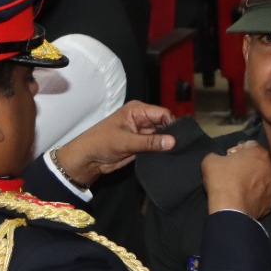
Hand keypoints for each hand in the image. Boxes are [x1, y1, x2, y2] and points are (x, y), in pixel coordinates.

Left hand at [53, 101, 177, 186]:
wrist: (88, 160)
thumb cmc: (101, 143)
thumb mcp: (126, 141)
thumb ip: (150, 142)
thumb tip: (173, 141)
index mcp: (137, 110)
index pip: (162, 114)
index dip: (172, 124)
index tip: (181, 138)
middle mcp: (142, 119)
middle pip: (165, 125)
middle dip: (172, 135)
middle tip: (182, 147)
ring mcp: (142, 133)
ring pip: (162, 137)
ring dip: (167, 145)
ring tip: (178, 153)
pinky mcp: (142, 145)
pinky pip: (156, 147)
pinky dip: (162, 152)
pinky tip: (170, 157)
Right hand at [201, 141, 270, 217]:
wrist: (231, 211)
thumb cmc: (222, 180)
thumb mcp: (210, 161)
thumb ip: (216, 155)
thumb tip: (219, 159)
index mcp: (259, 153)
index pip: (250, 145)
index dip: (238, 150)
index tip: (229, 159)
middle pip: (259, 163)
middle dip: (248, 166)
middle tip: (234, 173)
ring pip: (263, 180)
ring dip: (253, 181)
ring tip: (239, 189)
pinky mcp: (270, 203)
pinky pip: (262, 196)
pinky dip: (255, 196)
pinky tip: (244, 200)